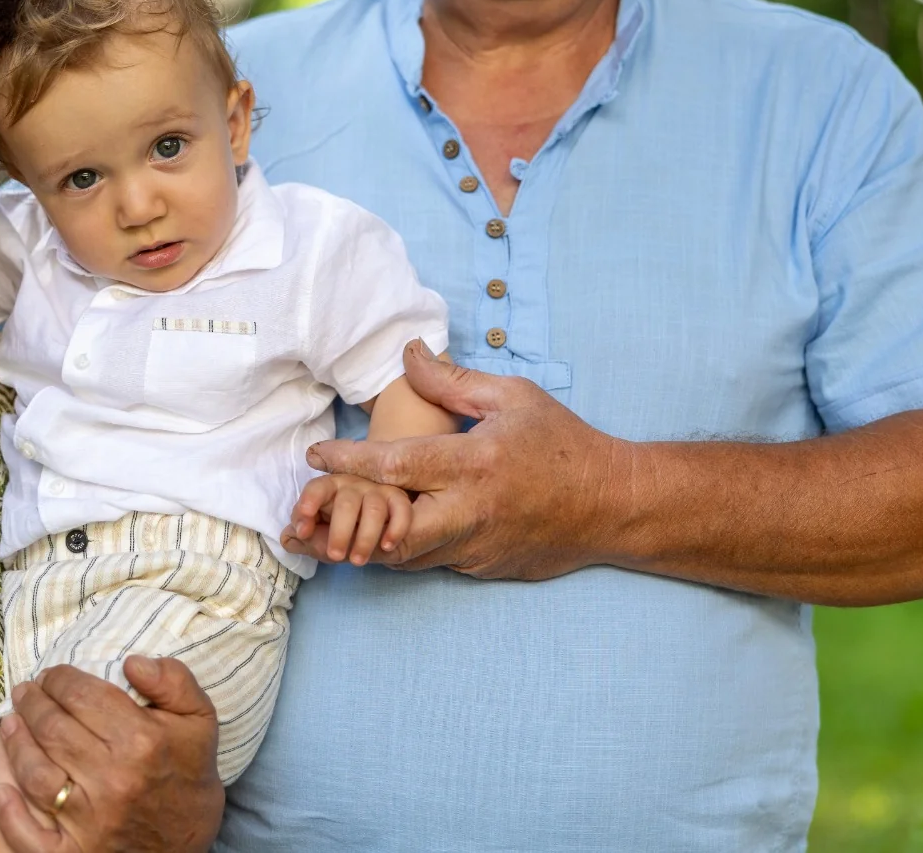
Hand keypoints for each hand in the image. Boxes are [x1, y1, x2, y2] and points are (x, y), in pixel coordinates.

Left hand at [0, 657, 222, 852]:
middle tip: (25, 692)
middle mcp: (112, 779)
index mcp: (141, 741)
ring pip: (35, 773)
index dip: (59, 679)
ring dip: (16, 743)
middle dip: (32, 702)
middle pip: (53, 729)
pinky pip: (30, 836)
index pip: (82, 696)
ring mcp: (90, 820)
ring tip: (11, 723)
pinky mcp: (75, 852)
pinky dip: (10, 815)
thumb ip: (173, 680)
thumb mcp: (199, 719)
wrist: (190, 842)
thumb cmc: (189, 773)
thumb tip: (132, 661)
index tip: (52, 675)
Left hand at [281, 472, 412, 565]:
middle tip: (335, 556)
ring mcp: (377, 492)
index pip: (317, 488)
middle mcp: (353, 485)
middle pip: (346, 503)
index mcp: (329, 487)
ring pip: (374, 509)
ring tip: (357, 561)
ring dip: (366, 537)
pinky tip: (387, 547)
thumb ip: (304, 537)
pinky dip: (396, 529)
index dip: (309, 504)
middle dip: (340, 532)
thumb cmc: (339, 526)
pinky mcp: (398, 502)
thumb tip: (288, 536)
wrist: (373, 522)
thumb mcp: (319, 533)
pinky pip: (401, 511)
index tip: (303, 529)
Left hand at [303, 344, 630, 580]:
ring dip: (364, 541)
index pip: (398, 465)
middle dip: (348, 524)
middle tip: (311, 509)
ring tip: (325, 527)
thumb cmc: (561, 442)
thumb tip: (408, 353)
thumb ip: (452, 381)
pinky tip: (376, 534)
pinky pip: (430, 562)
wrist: (611, 505)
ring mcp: (477, 548)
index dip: (349, 462)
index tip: (314, 456)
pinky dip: (400, 550)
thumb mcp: (512, 397)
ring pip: (404, 557)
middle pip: (392, 531)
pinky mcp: (482, 569)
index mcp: (476, 463)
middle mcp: (472, 512)